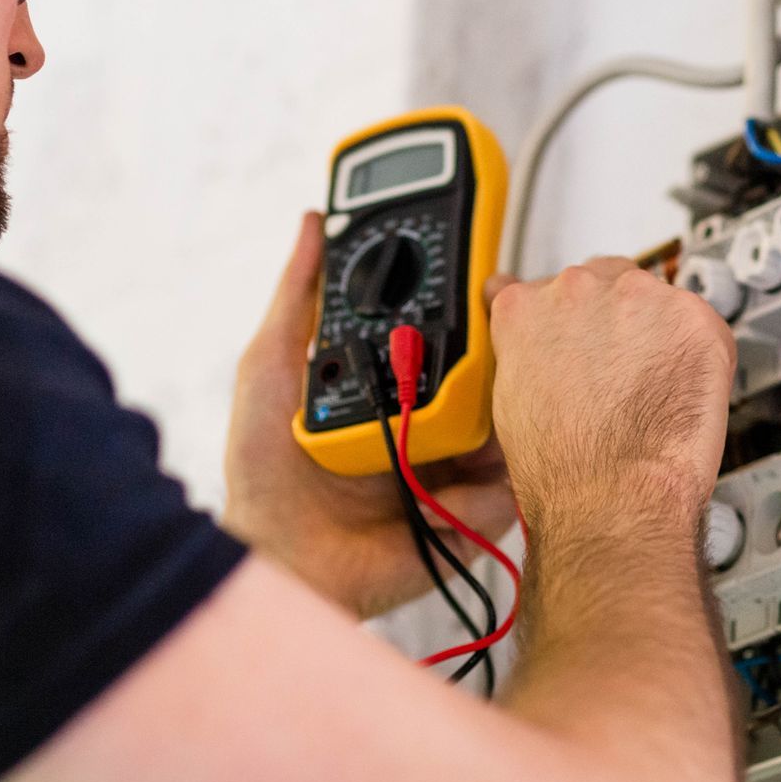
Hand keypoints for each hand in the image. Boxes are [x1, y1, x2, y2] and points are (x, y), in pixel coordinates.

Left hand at [221, 213, 515, 619]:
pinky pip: (507, 490)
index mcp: (396, 387)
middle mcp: (431, 424)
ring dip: (498, 426)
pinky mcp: (471, 517)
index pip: (454, 341)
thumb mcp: (272, 367)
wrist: (280, 559)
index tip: (487, 291)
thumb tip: (314, 222)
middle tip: (493, 356)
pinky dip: (482, 487)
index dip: (475, 318)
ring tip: (462, 434)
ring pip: (512, 430)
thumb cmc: (267, 474)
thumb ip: (298, 294)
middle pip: (496, 380)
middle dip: (502, 366)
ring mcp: (455, 470)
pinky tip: (440, 494)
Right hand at [488, 257, 736, 534]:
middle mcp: (577, 287)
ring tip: (654, 390)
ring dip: (657, 335)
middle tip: (621, 374)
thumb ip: (530, 354)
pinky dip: (700, 354)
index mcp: (524, 307)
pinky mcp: (691, 316)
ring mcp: (637, 296)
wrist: (610, 495)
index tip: (579, 338)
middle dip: (615, 324)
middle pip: (605, 284)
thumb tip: (548, 354)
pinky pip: (701, 325)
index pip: (544, 289)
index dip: (570, 321)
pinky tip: (683, 391)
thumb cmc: (562, 466)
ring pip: (654, 301)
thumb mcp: (513, 400)